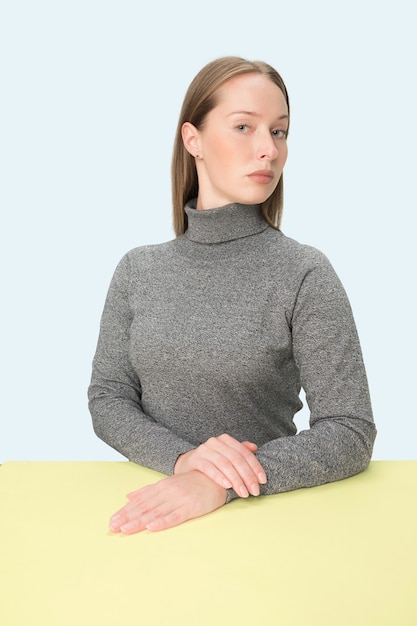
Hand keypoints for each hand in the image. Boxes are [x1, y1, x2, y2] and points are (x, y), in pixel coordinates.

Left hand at [109, 471, 226, 534]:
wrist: (215, 478)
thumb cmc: (189, 483)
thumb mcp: (167, 484)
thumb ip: (147, 491)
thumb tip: (128, 497)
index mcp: (160, 487)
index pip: (139, 501)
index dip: (125, 512)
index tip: (112, 521)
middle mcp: (167, 493)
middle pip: (144, 507)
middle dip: (128, 517)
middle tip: (113, 527)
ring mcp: (179, 500)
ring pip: (156, 513)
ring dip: (140, 521)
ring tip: (126, 529)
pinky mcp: (191, 508)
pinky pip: (175, 516)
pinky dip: (163, 522)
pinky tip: (152, 527)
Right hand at [174, 434, 266, 497]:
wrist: (187, 464)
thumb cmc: (211, 462)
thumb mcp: (226, 455)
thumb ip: (240, 451)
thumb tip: (254, 448)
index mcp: (226, 440)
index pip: (244, 453)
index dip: (255, 467)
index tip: (262, 481)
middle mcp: (215, 442)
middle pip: (236, 459)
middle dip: (247, 476)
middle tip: (254, 491)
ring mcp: (204, 450)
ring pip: (224, 464)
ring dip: (236, 480)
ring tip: (243, 493)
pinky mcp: (195, 459)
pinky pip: (209, 467)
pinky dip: (219, 476)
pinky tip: (227, 485)